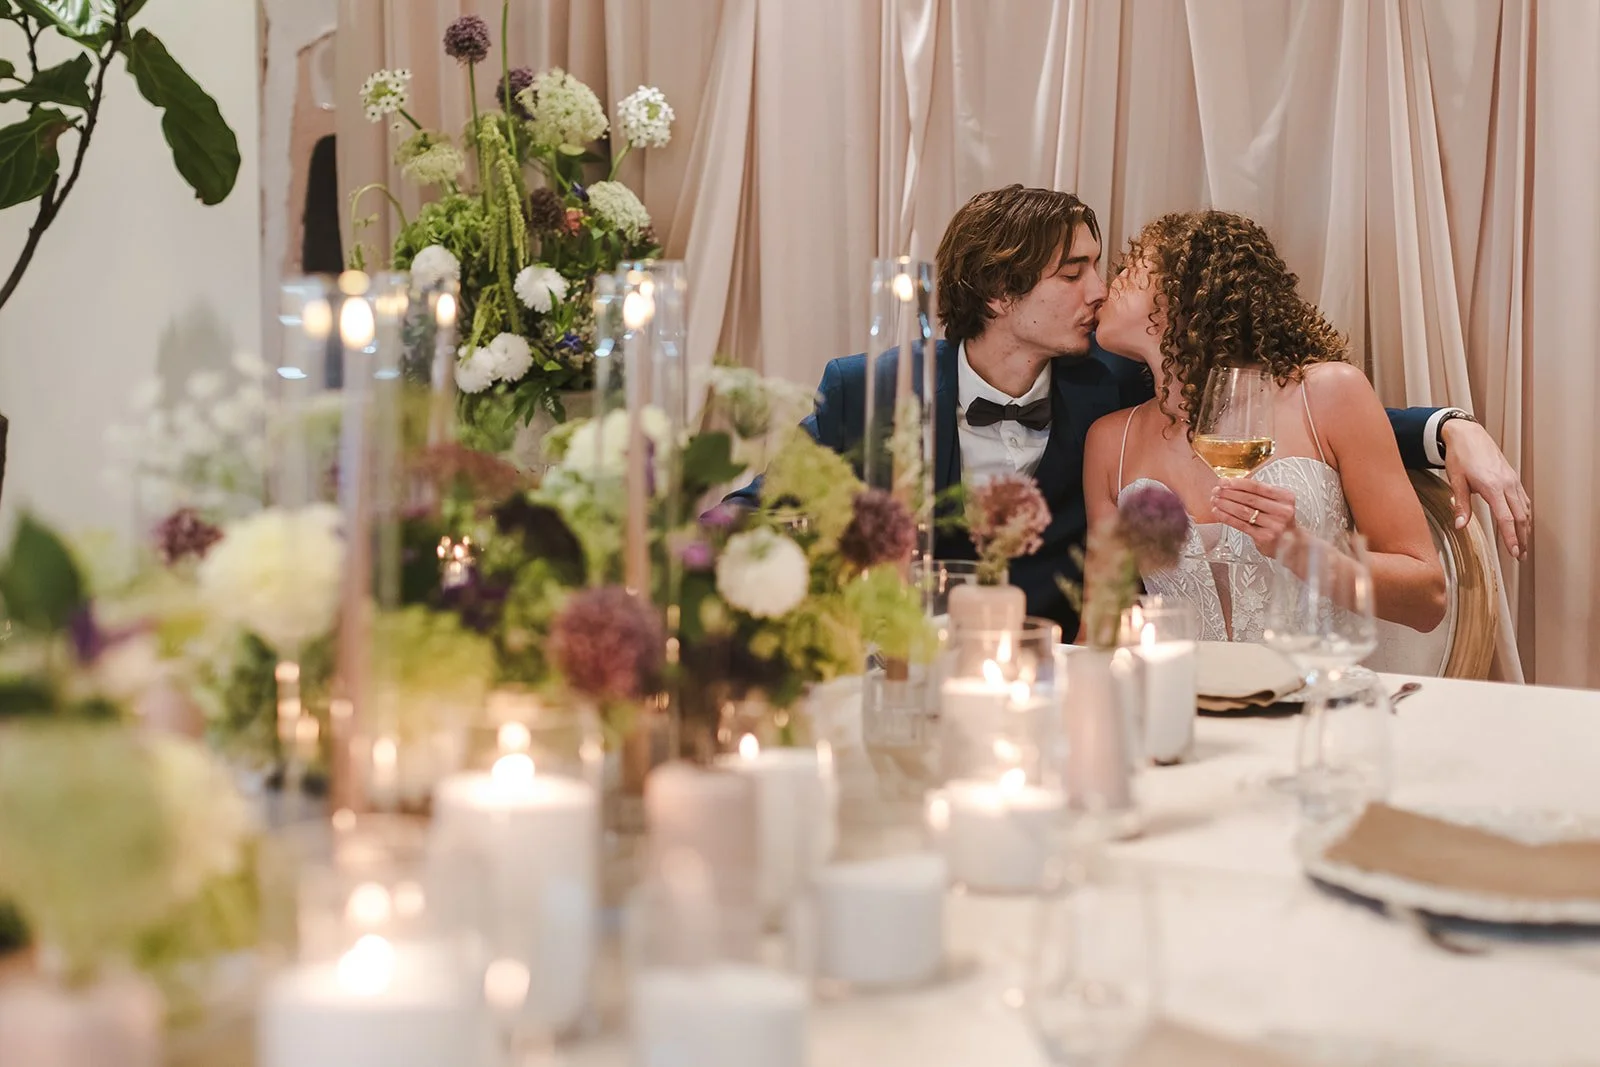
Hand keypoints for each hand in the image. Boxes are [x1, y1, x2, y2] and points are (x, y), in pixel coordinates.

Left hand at [1211, 480, 1297, 557]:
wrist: (1293, 544)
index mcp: (1285, 498)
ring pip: (1244, 511)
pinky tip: (1218, 512)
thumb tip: (1231, 485)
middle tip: (1216, 490)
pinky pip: (1241, 525)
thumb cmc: (1279, 520)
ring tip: (1214, 500)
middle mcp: (1282, 511)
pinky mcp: (1264, 537)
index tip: (1224, 481)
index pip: (1258, 487)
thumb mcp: (1277, 504)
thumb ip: (1260, 494)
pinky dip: (1227, 517)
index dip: (1238, 483)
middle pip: (1249, 499)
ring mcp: (1274, 525)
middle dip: (1229, 493)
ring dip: (1226, 504)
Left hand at [1440, 419, 1530, 559]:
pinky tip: (1523, 523)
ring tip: (1522, 545)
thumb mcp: (1456, 481)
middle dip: (1522, 538)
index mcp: (1493, 487)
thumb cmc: (1460, 456)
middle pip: (1520, 517)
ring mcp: (1512, 481)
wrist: (1468, 434)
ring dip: (1525, 528)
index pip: (1506, 518)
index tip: (1514, 552)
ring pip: (1524, 509)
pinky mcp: (1512, 478)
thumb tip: (1460, 526)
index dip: (1511, 537)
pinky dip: (1525, 514)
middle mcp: (1507, 484)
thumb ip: (1461, 505)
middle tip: (1520, 556)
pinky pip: (1523, 500)